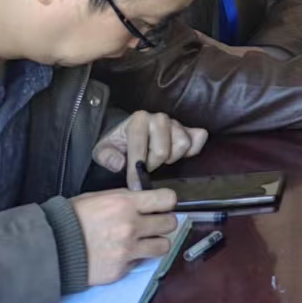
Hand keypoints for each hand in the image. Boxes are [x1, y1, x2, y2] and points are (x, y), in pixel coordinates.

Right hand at [71, 188, 179, 284]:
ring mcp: (127, 250)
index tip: (162, 206)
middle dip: (163, 223)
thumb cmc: (72, 219)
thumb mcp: (99, 198)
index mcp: (125, 204)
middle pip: (170, 223)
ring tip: (143, 242)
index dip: (167, 202)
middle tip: (152, 225)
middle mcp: (131, 226)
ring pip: (164, 246)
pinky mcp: (121, 270)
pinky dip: (134, 259)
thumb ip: (126, 198)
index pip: (167, 199)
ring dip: (156, 243)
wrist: (50, 248)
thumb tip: (145, 201)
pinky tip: (120, 254)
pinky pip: (140, 263)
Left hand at [93, 112, 208, 187]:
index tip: (134, 185)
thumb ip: (107, 156)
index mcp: (139, 120)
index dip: (135, 169)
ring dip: (170, 158)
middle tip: (146, 167)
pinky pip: (198, 139)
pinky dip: (191, 151)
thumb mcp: (103, 149)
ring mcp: (177, 122)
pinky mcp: (189, 128)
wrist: (130, 132)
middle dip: (153, 164)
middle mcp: (160, 117)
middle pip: (163, 150)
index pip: (140, 147)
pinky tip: (176, 155)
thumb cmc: (118, 142)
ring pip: (182, 145)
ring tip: (159, 159)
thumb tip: (120, 164)